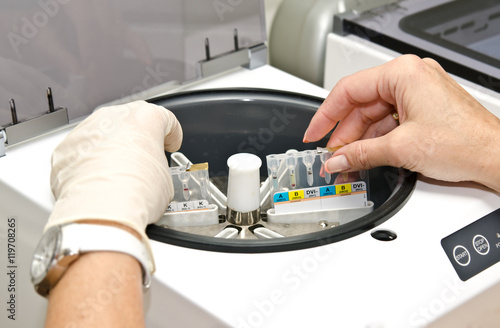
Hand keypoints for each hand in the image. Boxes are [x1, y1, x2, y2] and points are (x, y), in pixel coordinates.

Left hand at [47, 100, 181, 242]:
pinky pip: (81, 153)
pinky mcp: (65, 149)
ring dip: (111, 151)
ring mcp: (86, 131)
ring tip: (117, 176)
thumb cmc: (137, 191)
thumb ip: (158, 165)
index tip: (169, 144)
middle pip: (130, 122)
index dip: (171, 134)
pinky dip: (88, 165)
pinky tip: (97, 183)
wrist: (102, 210)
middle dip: (137, 140)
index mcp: (145, 118)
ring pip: (102, 136)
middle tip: (143, 161)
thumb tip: (152, 177)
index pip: (164, 118)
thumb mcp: (165, 178)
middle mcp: (114, 118)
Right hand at [304, 55, 499, 191]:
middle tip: (332, 155)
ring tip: (346, 162)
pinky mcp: (423, 109)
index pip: (349, 90)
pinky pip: (389, 122)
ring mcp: (418, 94)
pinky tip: (365, 156)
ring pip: (374, 116)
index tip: (314, 133)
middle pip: (361, 105)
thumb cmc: (465, 142)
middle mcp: (410, 78)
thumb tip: (337, 159)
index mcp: (403, 74)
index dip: (326, 115)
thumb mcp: (400, 148)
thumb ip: (360, 153)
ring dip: (359, 140)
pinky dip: (376, 141)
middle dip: (344, 134)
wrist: (496, 157)